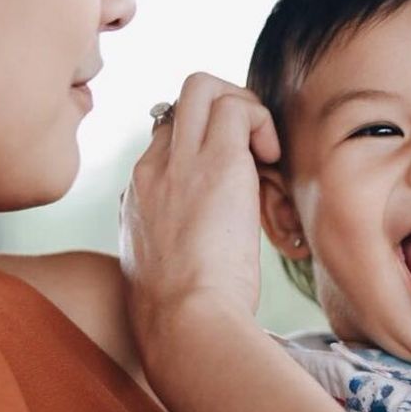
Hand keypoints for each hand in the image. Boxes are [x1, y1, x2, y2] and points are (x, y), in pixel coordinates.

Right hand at [120, 73, 280, 365]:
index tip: (235, 177)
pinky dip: (262, 123)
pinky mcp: (216, 162)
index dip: (204, 146)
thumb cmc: (183, 321)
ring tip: (265, 156)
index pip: (165, 142)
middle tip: (253, 151)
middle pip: (178, 102)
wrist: (183, 324)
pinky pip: (237, 106)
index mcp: (138, 199)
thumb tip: (199, 253)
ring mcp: (179, 162)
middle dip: (222, 110)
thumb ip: (175, 254)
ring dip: (244, 110)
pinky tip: (272, 162)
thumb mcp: (166, 281)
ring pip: (202, 88)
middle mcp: (151, 171)